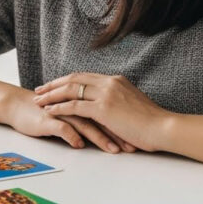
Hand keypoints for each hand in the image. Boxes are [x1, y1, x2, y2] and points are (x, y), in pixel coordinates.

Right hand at [8, 93, 131, 152]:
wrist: (18, 106)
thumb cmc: (46, 111)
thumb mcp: (71, 113)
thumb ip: (88, 116)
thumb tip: (108, 128)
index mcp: (83, 100)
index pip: (108, 111)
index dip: (123, 125)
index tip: (138, 138)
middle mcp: (75, 104)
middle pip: (100, 117)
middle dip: (117, 133)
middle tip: (131, 147)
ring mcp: (62, 111)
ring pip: (84, 122)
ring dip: (99, 137)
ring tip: (112, 150)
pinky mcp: (48, 119)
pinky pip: (61, 127)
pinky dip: (71, 136)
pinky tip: (79, 146)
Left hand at [34, 73, 172, 151]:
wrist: (164, 127)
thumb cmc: (152, 122)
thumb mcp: (133, 103)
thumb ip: (120, 100)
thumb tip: (111, 106)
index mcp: (115, 80)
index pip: (84, 76)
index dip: (67, 80)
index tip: (54, 84)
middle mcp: (109, 82)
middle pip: (73, 79)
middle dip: (54, 84)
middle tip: (39, 90)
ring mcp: (106, 94)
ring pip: (70, 90)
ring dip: (51, 95)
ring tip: (38, 100)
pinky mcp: (103, 108)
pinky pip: (74, 105)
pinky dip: (59, 107)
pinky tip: (49, 111)